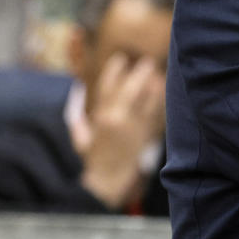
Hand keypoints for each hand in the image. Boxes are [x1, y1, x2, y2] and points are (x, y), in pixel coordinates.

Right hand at [80, 53, 165, 208]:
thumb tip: (76, 92)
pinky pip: (154, 111)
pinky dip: (158, 99)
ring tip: (158, 73)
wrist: (109, 179)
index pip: (106, 87)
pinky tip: (162, 90)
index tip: (121, 59)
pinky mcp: (145, 133)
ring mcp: (133, 125)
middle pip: (129, 89)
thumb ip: (77, 115)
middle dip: (138, 74)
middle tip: (147, 62)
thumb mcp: (80, 137)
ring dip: (152, 84)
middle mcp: (116, 118)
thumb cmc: (93, 159)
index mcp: (100, 117)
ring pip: (145, 99)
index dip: (114, 70)